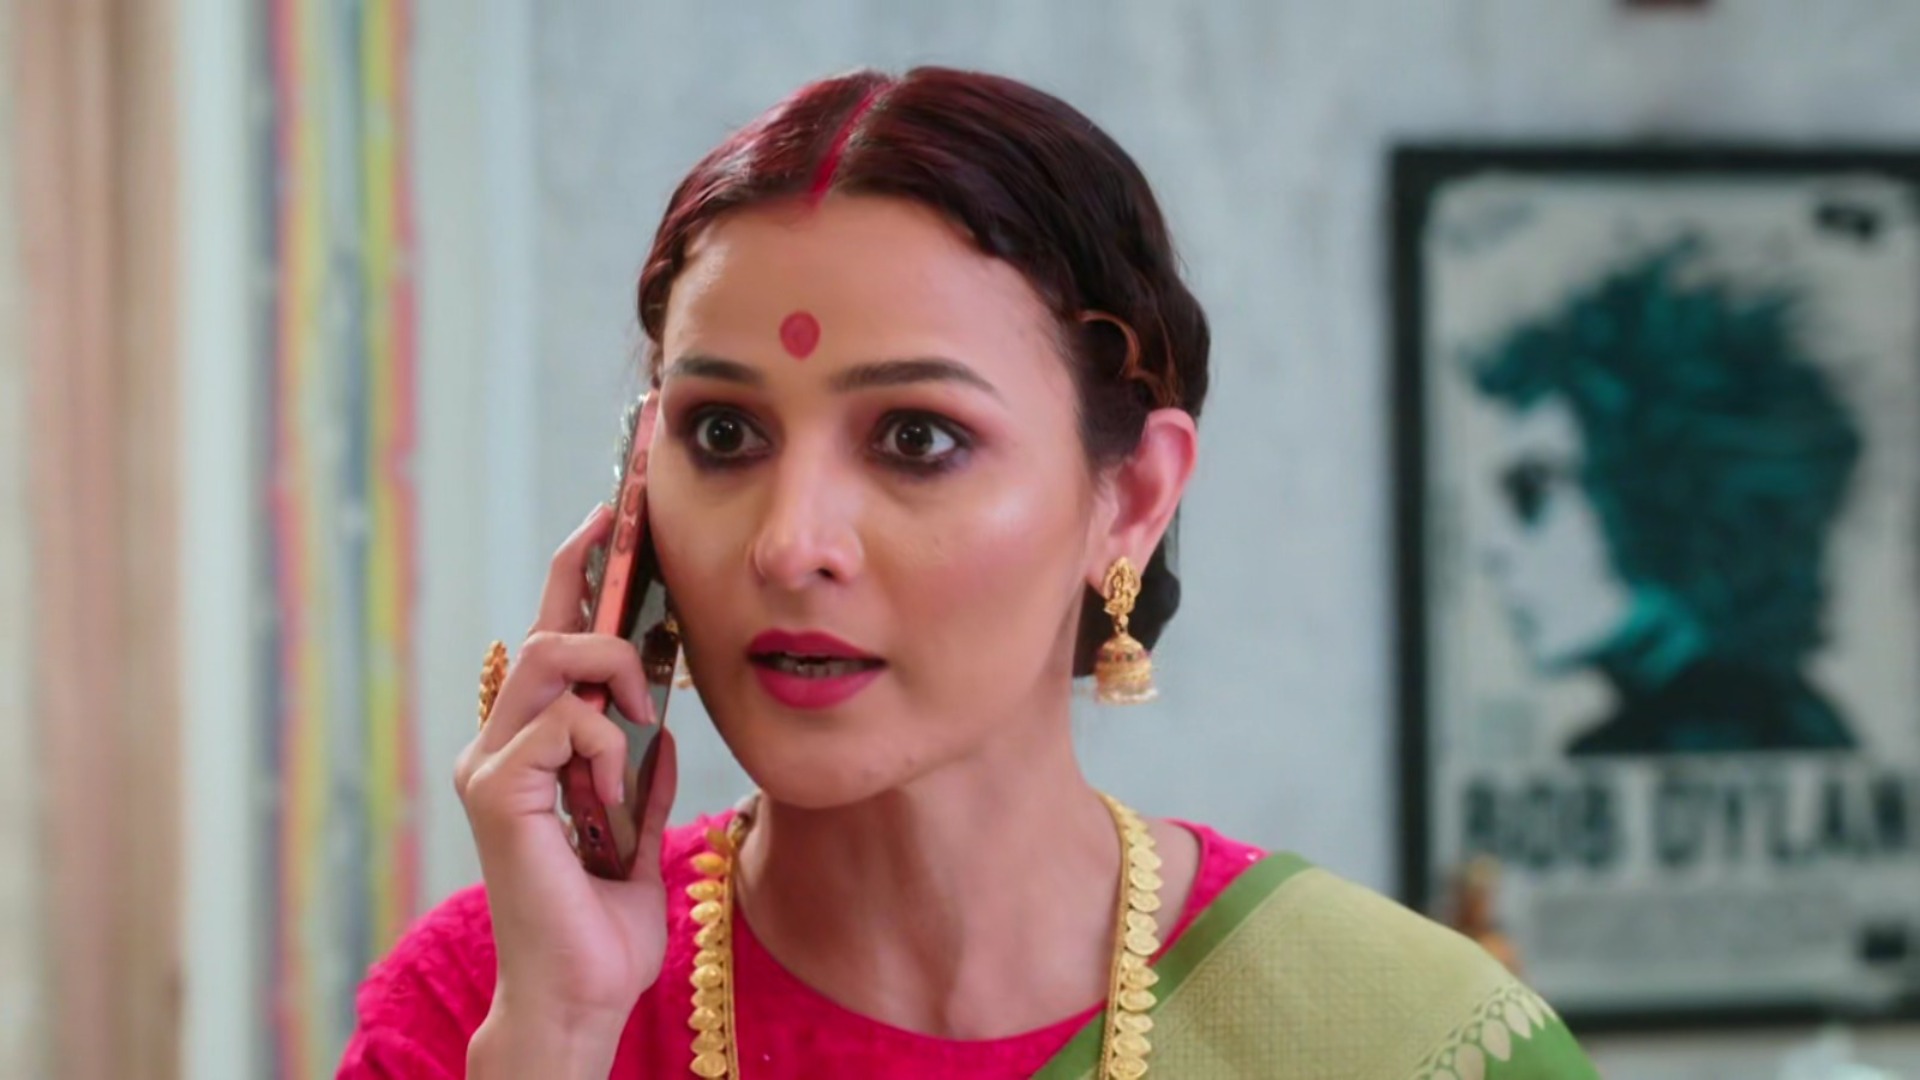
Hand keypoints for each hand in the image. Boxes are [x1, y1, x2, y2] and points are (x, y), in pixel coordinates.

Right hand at [454, 504, 678, 1054]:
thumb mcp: (639, 826)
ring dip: (618, 681)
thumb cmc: (605, 924)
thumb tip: (662, 722)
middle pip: (547, 629)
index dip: (579, 570)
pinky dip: (610, 748)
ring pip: (555, 659)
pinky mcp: (499, 791)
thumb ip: (641, 771)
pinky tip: (613, 795)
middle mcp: (499, 748)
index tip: (613, 512)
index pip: (551, 639)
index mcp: (531, 751)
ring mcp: (492, 767)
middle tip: (653, 596)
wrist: (583, 993)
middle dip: (601, 591)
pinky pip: (569, 724)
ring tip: (644, 727)